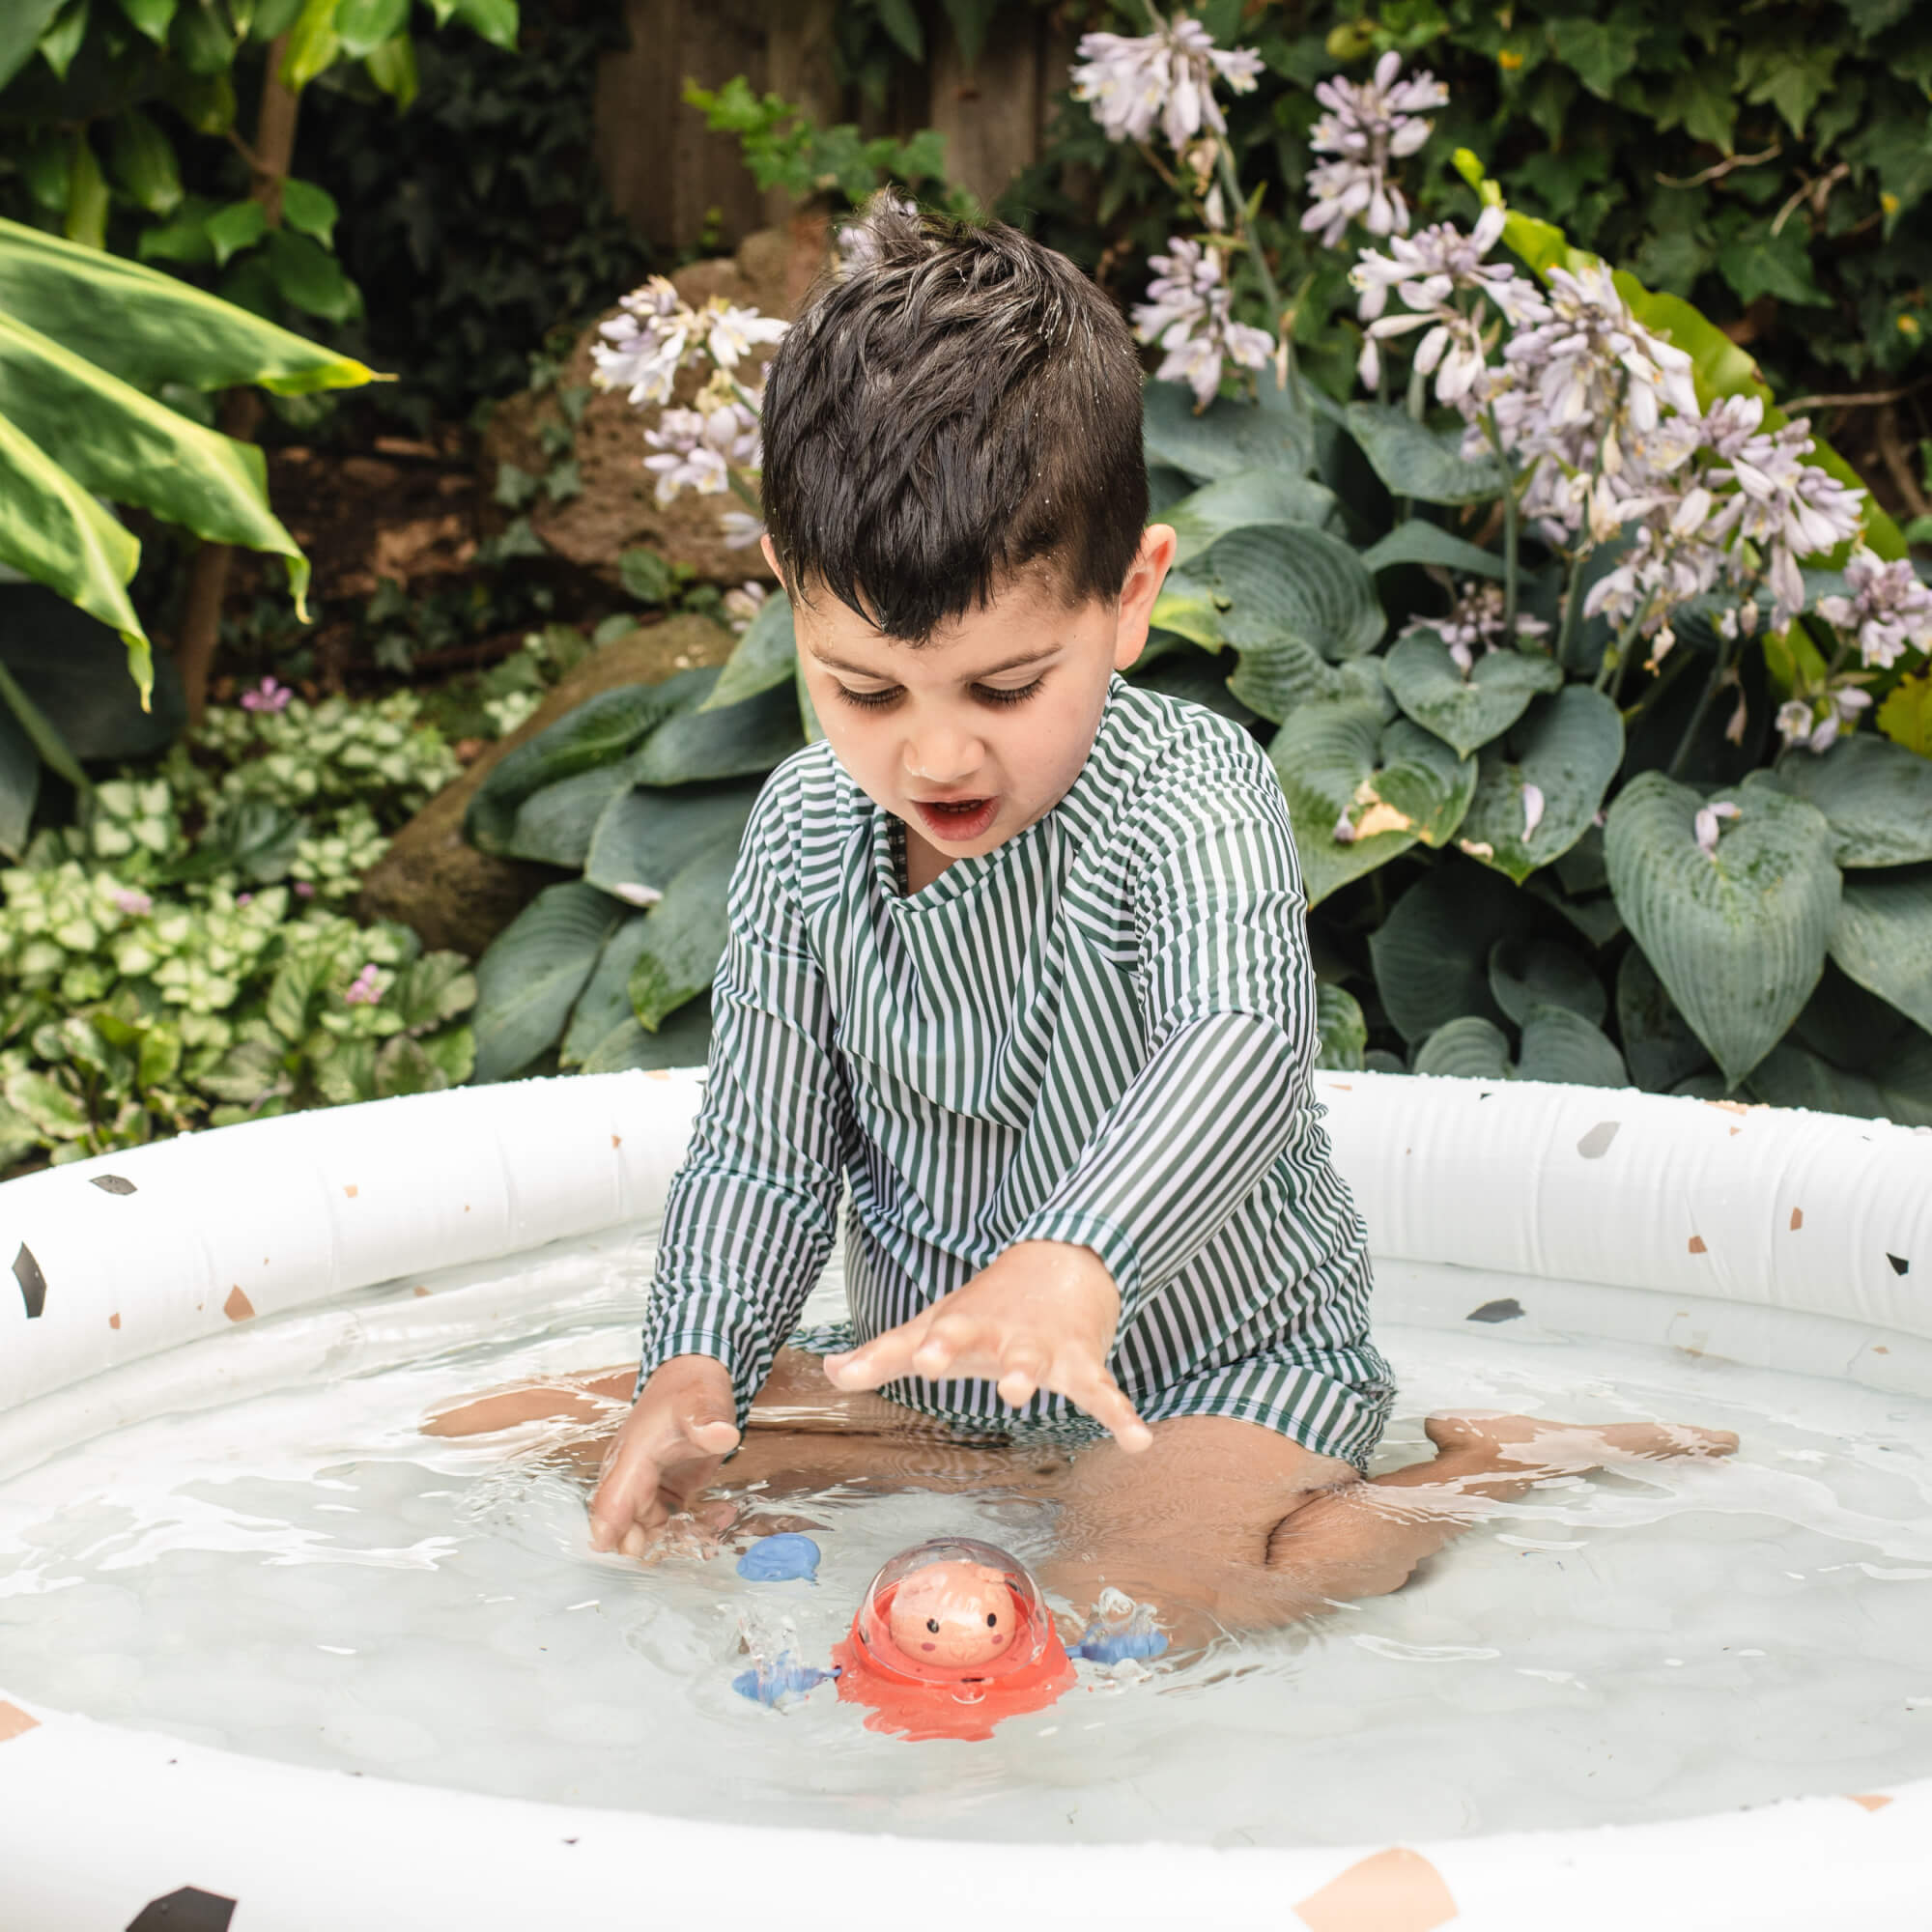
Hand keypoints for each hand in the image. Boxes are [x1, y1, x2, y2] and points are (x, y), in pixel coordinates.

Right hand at [587, 1354, 741, 1558]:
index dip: (612, 1530)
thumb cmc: (693, 1391)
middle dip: (650, 1544)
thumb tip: (723, 1435)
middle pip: (625, 1525)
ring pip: (648, 1530)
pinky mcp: (664, 1492)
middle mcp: (632, 1476)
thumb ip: (708, 1421)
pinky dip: (691, 1528)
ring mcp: (647, 1486)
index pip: (612, 1501)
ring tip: (710, 1534)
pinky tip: (721, 1516)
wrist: (694, 1378)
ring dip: (676, 1539)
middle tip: (685, 1542)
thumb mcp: (703, 1403)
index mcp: (632, 1457)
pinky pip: (669, 1523)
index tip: (623, 1551)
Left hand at [823, 1240, 1151, 1450]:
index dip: (914, 1347)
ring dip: (1031, 1374)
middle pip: (981, 1341)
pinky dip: (1123, 1414)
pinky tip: (1138, 1440)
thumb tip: (831, 1373)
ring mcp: (1043, 1347)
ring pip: (1038, 1362)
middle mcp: (1000, 1335)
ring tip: (1021, 1391)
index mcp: (963, 1325)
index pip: (933, 1334)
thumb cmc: (988, 1305)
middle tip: (947, 1365)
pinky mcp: (1083, 1361)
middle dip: (964, 1351)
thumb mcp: (935, 1324)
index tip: (896, 1361)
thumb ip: (885, 1355)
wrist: (1065, 1258)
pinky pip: (1105, 1392)